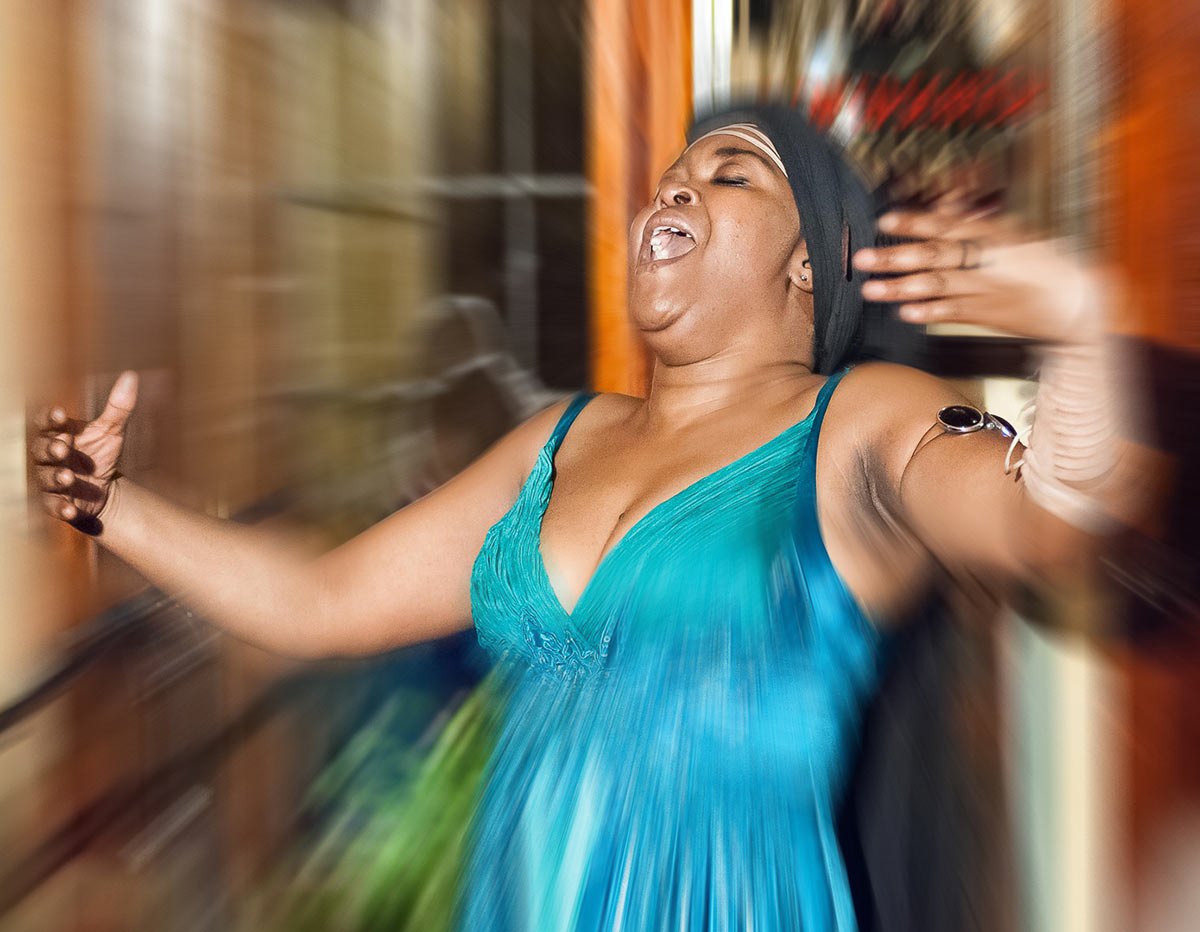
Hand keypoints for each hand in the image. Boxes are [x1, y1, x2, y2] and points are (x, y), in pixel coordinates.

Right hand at [33, 371, 138, 529]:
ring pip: (44, 477)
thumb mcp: (111, 432)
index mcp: (57, 434)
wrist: (103, 490)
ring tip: (69, 477)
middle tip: (62, 448)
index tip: (60, 415)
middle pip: (40, 449)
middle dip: (49, 448)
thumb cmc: (99, 454)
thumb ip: (118, 407)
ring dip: (55, 477)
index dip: (50, 419)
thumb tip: (131, 376)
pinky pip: (51, 506)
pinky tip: (70, 510)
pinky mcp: (53, 503)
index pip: (46, 423)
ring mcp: (47, 480)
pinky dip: (59, 508)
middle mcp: (46, 456)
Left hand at [852, 205, 1109, 343]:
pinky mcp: (987, 314)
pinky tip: (904, 312)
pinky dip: (928, 313)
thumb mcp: (1018, 234)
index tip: (886, 220)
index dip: (916, 222)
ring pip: (937, 286)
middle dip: (896, 257)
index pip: (949, 226)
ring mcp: (985, 289)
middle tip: (864, 258)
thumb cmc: (1048, 265)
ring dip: (900, 287)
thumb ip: (980, 222)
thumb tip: (949, 206)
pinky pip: (953, 313)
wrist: (1078, 302)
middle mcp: (988, 261)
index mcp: (995, 236)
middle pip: (935, 256)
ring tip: (871, 288)